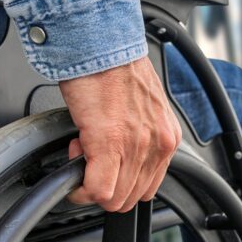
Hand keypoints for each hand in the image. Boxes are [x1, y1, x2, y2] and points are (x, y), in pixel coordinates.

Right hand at [60, 57, 181, 211]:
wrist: (98, 43)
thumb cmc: (113, 68)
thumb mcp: (142, 109)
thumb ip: (140, 136)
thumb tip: (120, 157)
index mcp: (167, 137)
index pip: (147, 188)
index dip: (119, 181)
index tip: (105, 163)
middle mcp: (158, 145)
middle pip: (130, 198)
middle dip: (104, 185)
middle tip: (90, 159)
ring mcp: (137, 147)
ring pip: (114, 199)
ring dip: (91, 183)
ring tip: (83, 151)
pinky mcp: (110, 144)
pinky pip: (98, 190)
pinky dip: (81, 187)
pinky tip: (75, 161)